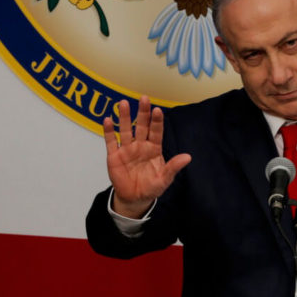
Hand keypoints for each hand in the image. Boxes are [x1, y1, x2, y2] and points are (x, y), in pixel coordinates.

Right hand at [104, 96, 191, 217]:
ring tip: (124, 104)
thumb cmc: (151, 187)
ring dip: (124, 117)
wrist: (134, 198)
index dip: (156, 121)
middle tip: (144, 98)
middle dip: (143, 113)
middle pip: (141, 126)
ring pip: (125, 130)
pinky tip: (108, 120)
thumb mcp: (164, 179)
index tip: (158, 110)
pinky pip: (111, 142)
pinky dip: (109, 131)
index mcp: (154, 149)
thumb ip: (173, 167)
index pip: (156, 132)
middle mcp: (140, 145)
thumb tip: (188, 157)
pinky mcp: (114, 156)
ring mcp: (127, 149)